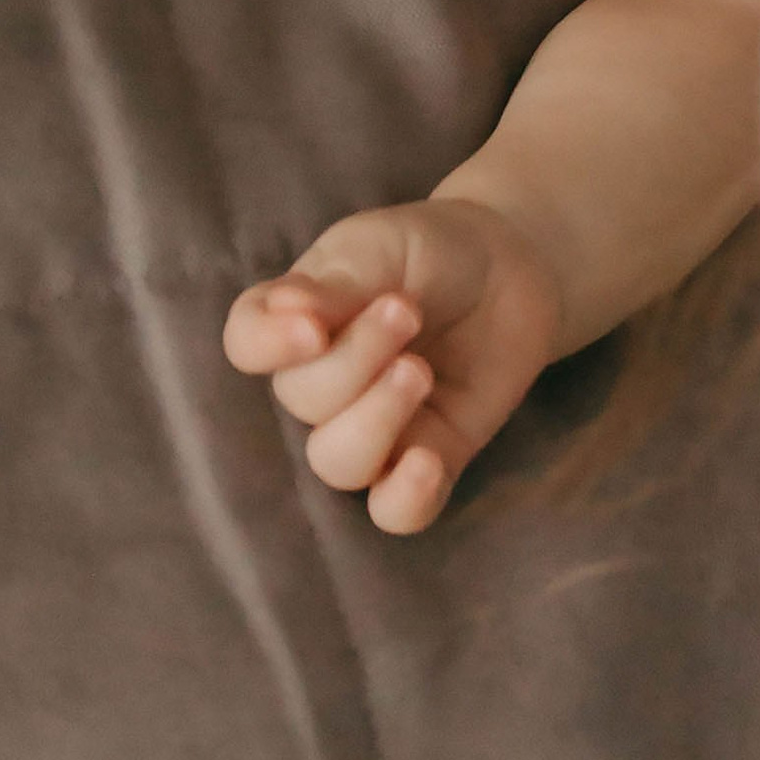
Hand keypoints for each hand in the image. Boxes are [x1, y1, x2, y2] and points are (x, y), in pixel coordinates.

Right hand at [222, 198, 565, 533]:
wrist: (511, 266)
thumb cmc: (430, 251)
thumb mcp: (380, 248)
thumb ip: (334, 284)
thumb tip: (280, 309)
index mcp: (295, 321)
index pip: (247, 344)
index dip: (267, 345)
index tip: (311, 329)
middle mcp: (320, 383)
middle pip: (304, 400)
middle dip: (356, 359)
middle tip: (406, 311)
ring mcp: (372, 426)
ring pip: (338, 462)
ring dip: (377, 419)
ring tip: (420, 371)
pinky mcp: (428, 455)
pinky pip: (396, 511)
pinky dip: (404, 497)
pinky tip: (427, 463)